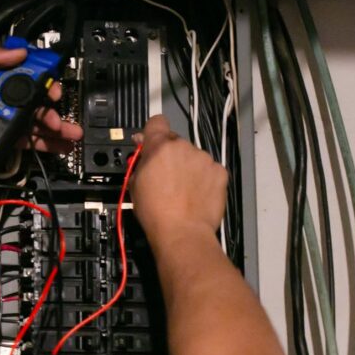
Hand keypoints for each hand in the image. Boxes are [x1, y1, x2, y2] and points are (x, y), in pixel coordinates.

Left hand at [0, 47, 82, 159]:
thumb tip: (19, 51)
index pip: (29, 78)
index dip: (45, 81)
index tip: (53, 87)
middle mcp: (6, 100)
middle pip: (38, 103)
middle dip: (54, 109)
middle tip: (57, 115)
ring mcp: (7, 121)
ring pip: (39, 123)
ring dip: (58, 127)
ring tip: (71, 133)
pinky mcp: (7, 139)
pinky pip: (31, 140)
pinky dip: (48, 143)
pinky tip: (62, 144)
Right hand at [131, 115, 226, 242]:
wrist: (182, 232)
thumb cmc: (156, 212)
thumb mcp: (134, 184)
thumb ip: (140, 161)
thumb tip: (143, 149)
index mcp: (160, 147)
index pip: (156, 122)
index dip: (152, 132)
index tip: (150, 143)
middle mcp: (184, 147)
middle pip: (175, 142)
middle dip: (170, 156)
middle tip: (164, 178)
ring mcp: (204, 159)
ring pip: (193, 156)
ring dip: (187, 167)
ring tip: (181, 191)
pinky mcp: (220, 172)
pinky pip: (209, 169)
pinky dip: (203, 178)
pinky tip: (195, 194)